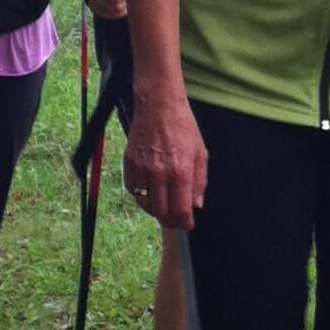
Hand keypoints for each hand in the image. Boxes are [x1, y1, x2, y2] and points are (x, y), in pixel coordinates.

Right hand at [122, 91, 206, 231]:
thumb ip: (199, 182)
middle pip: (161, 212)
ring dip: (155, 210)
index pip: (181, 210)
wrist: (158, 104)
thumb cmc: (183, 126)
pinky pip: (132, 189)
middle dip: (170, 220)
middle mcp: (159, 173)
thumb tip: (196, 205)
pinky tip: (150, 191)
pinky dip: (141, 195)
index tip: (187, 225)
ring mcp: (141, 168)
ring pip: (145, 203)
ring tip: (163, 206)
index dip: (185, 223)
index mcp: (180, 171)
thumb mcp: (200, 153)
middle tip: (175, 219)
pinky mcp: (129, 162)